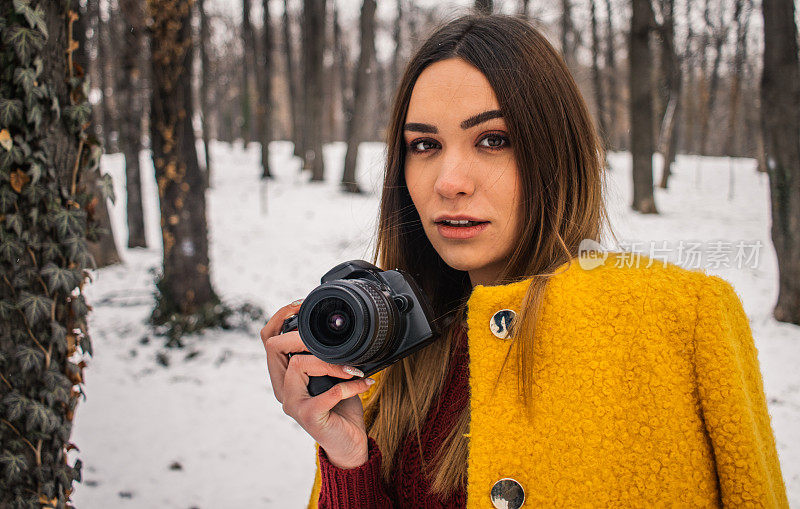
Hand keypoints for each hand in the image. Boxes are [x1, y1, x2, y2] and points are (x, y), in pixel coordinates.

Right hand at [260, 300, 374, 468]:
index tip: (299, 305)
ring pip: (298, 365)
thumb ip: (326, 355)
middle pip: (274, 348)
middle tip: (331, 342)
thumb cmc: (341, 408)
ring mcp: (292, 404)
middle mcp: (282, 390)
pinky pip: (329, 392)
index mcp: (285, 377)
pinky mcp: (309, 417)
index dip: (278, 318)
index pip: (268, 341)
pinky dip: (351, 385)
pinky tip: (364, 383)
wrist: (349, 443)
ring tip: (354, 369)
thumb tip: (338, 330)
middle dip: (302, 336)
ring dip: (330, 363)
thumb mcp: (332, 375)